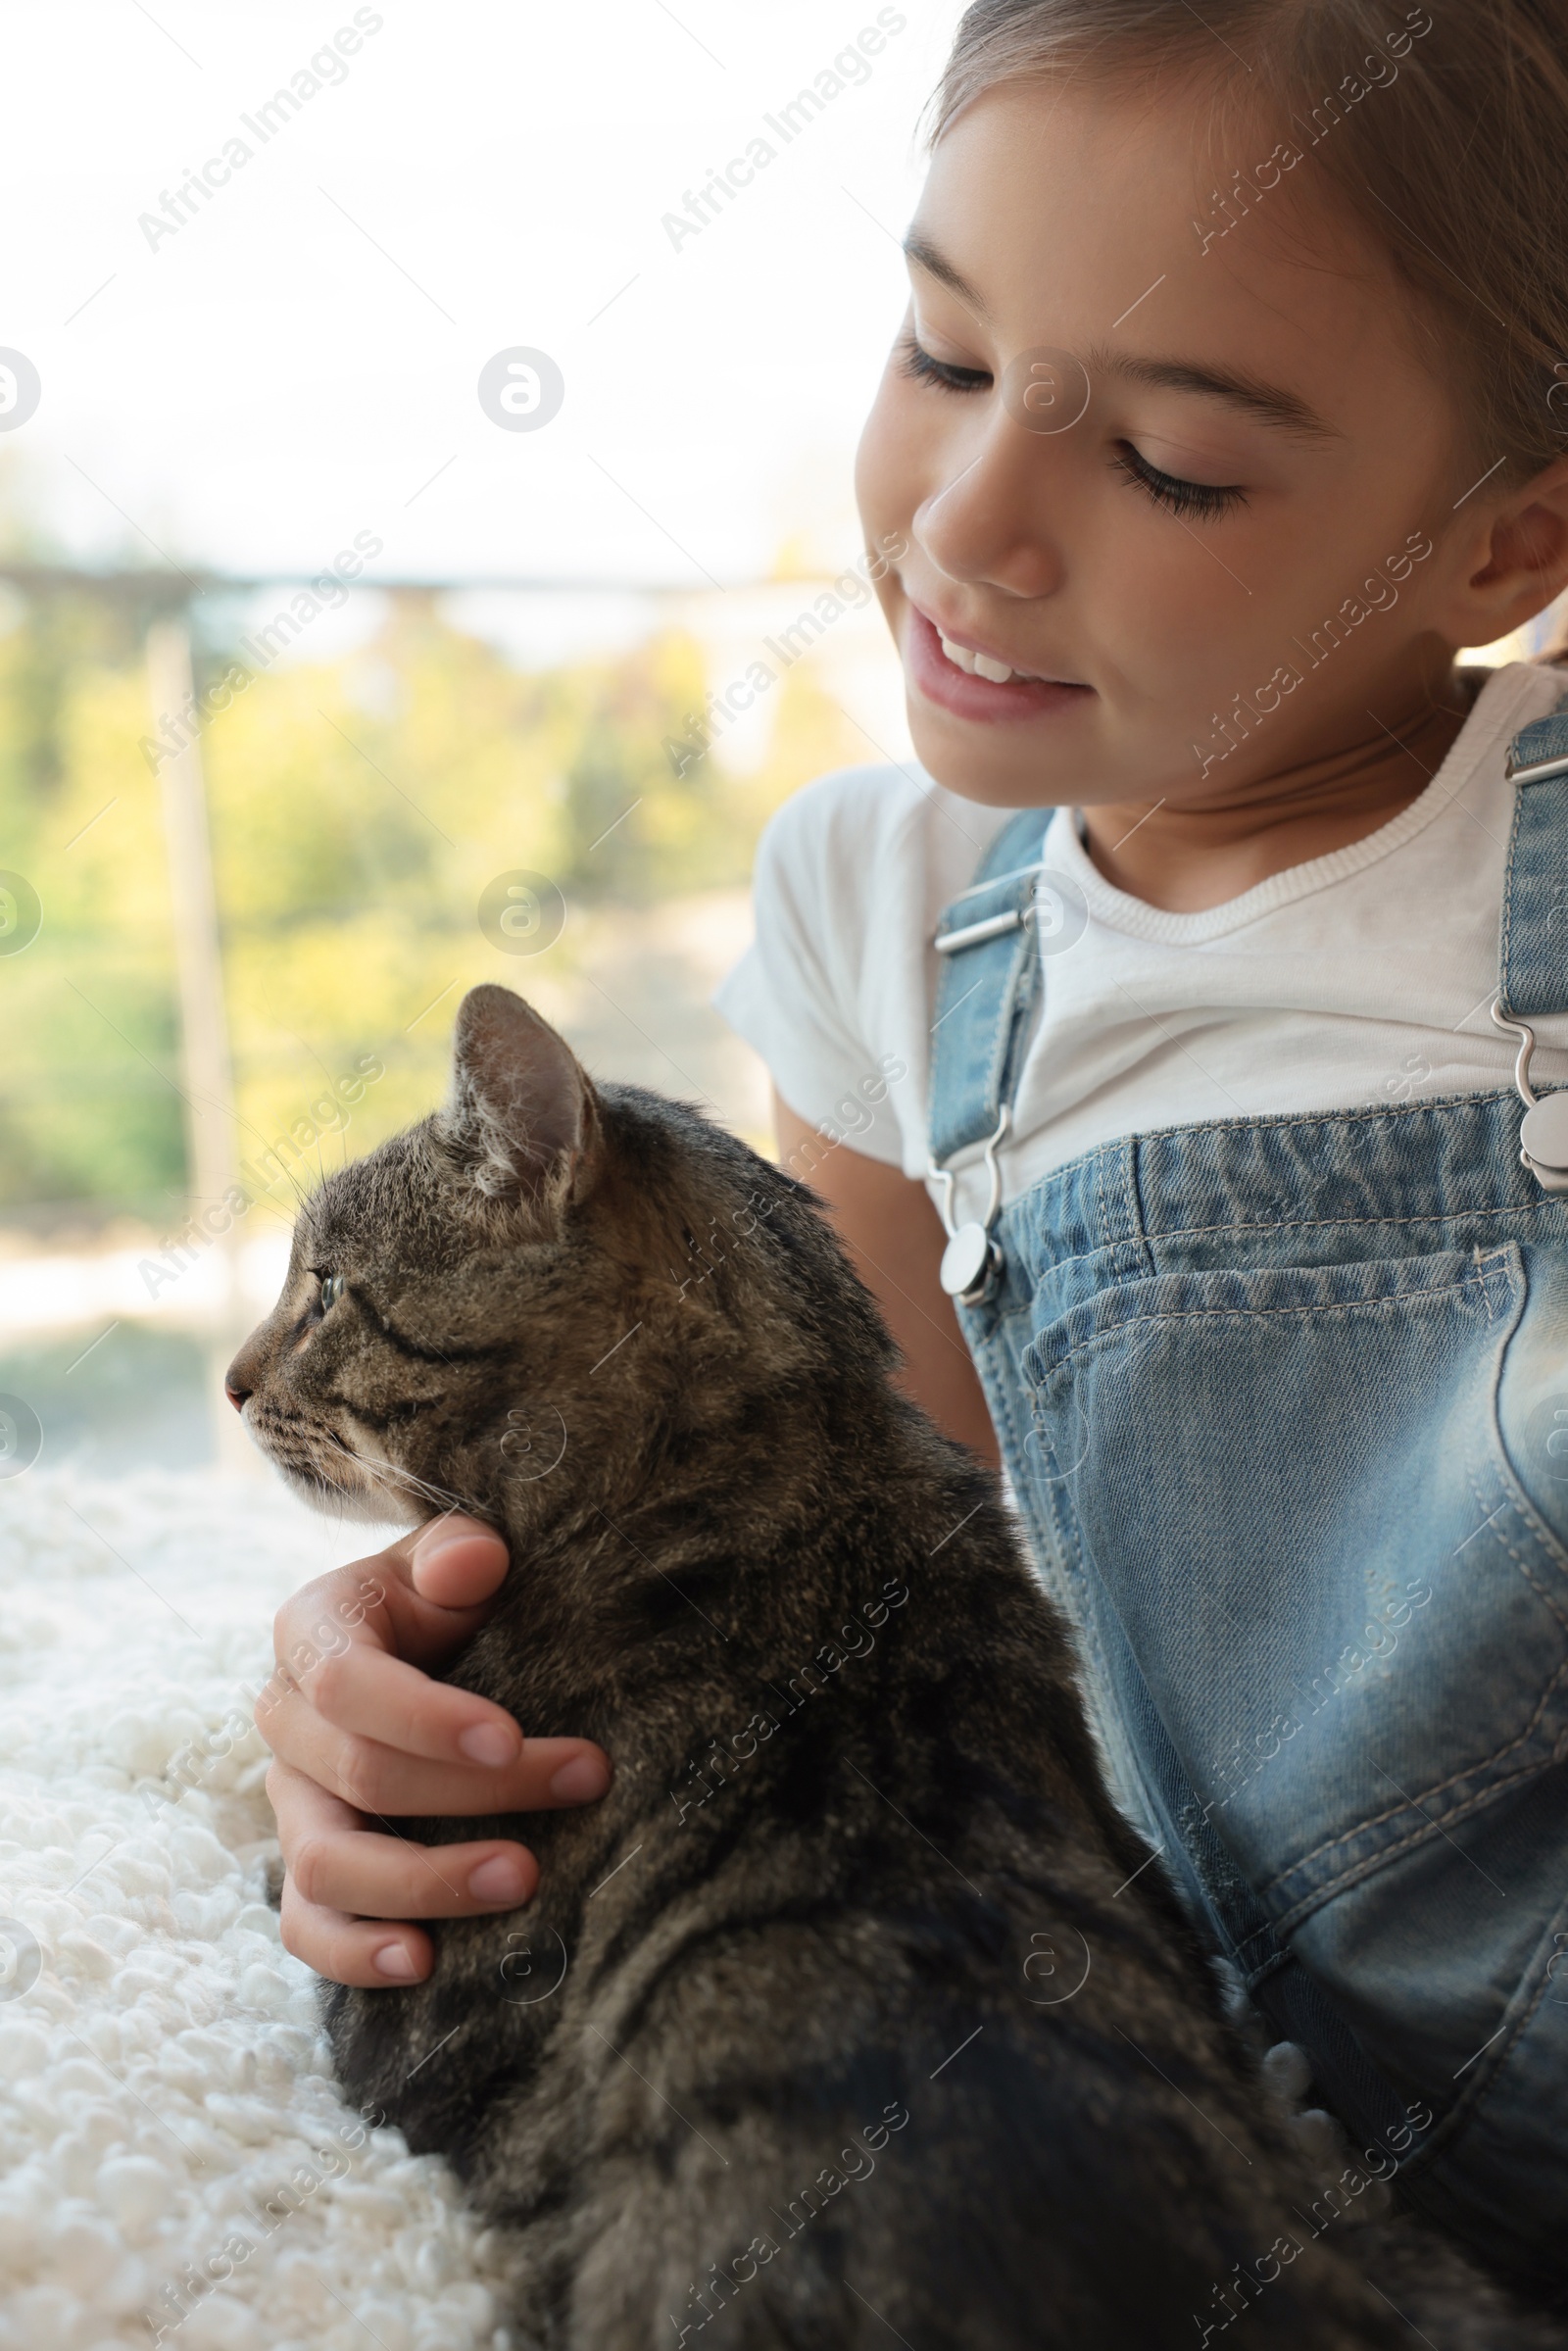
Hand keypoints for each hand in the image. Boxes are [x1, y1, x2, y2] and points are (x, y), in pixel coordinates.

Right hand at [257, 1514, 610, 1986]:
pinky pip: (308, 1927)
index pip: (347, 1684)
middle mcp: (286, 1722)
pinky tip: (424, 1964)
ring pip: (327, 1866)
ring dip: (425, 1883)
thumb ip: (460, 1551)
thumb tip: (474, 1562)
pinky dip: (355, 1956)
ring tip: (526, 1878)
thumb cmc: (450, 1598)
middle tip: (583, 1784)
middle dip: (474, 1793)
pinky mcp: (310, 1867)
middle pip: (359, 1777)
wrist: (426, 1644)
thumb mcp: (454, 1557)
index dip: (425, 1718)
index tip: (511, 1737)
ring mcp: (293, 1803)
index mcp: (311, 1635)